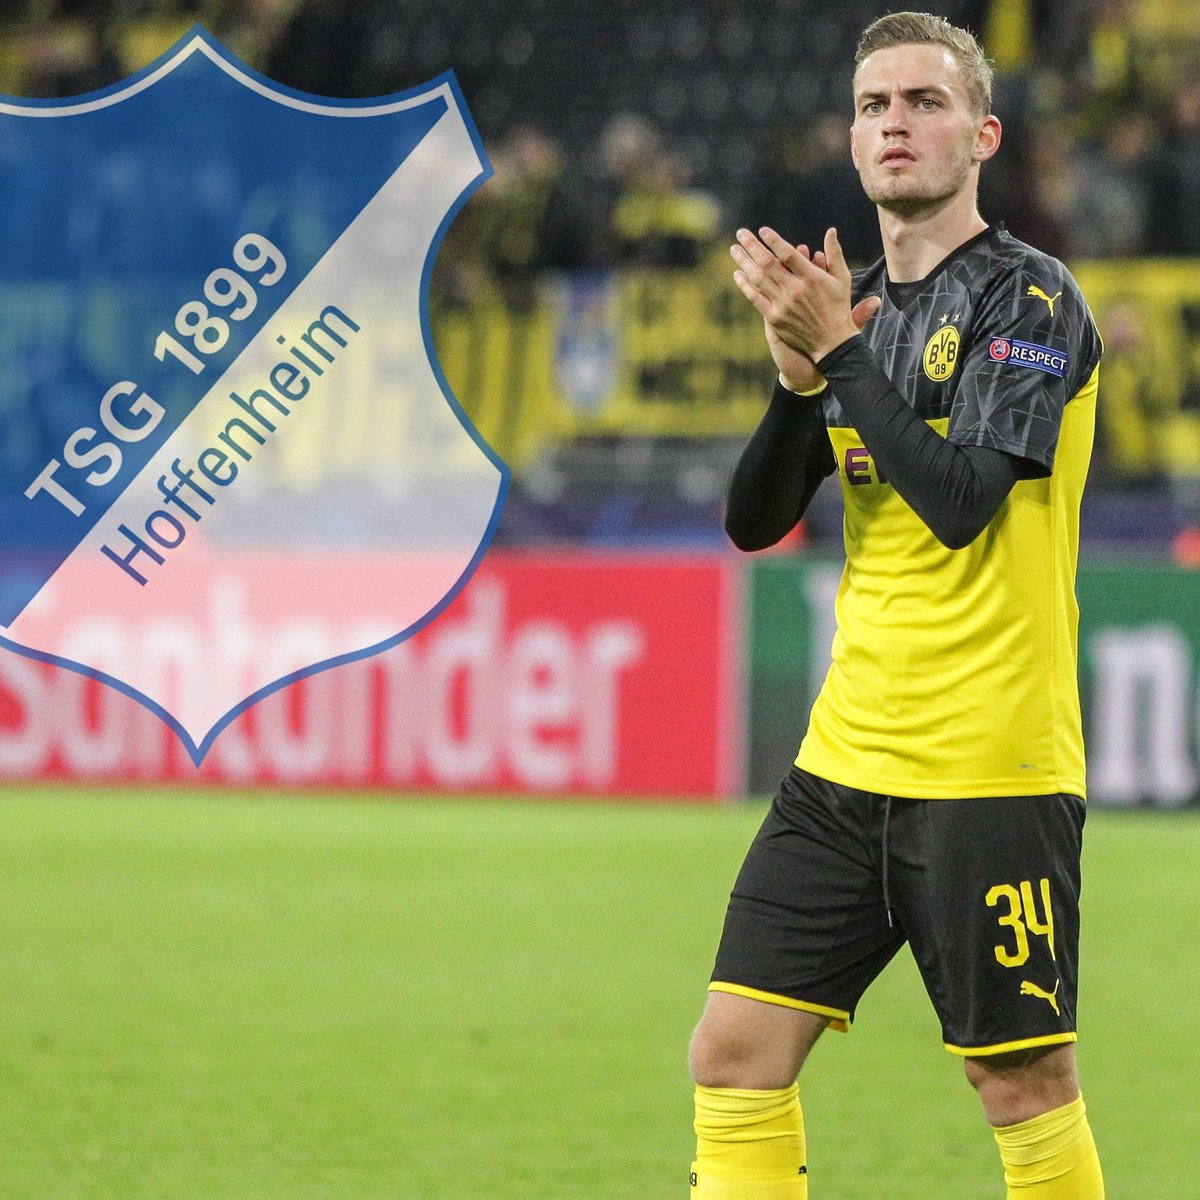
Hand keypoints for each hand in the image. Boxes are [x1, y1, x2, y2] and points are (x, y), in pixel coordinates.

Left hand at [731, 226, 880, 385]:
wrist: (831, 343)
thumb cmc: (838, 308)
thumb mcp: (842, 279)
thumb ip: (834, 254)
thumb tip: (831, 231)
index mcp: (812, 277)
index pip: (788, 254)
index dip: (773, 240)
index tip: (762, 230)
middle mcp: (795, 290)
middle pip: (768, 263)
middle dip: (752, 246)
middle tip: (740, 233)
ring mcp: (783, 305)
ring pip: (759, 279)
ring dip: (744, 262)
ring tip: (734, 250)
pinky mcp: (775, 319)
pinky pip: (755, 298)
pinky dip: (745, 286)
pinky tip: (737, 274)